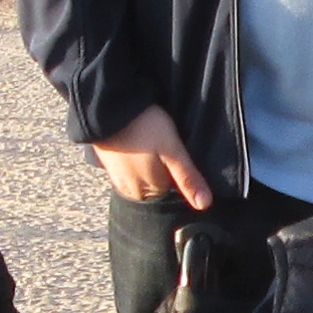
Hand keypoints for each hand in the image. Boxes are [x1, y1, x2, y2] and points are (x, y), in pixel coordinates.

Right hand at [91, 106, 216, 212]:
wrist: (107, 107)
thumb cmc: (143, 127)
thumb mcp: (173, 150)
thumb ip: (187, 178)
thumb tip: (204, 205)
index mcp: (148, 192)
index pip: (173, 189)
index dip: (177, 169)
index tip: (176, 151)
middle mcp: (131, 191)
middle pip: (157, 185)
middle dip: (163, 168)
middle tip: (163, 144)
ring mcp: (117, 179)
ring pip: (143, 176)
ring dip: (148, 162)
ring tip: (150, 140)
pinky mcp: (108, 166)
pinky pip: (130, 168)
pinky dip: (135, 158)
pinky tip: (137, 141)